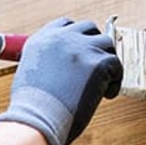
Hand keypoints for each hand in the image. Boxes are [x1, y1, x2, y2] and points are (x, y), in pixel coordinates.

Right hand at [0, 17, 122, 144]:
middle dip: (94, 45)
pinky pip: (116, 65)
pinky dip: (115, 81)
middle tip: (95, 66)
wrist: (38, 120)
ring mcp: (80, 48)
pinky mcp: (98, 62)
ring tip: (102, 83)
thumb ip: (45, 64)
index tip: (81, 52)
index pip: (65, 24)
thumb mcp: (29, 76)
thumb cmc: (32, 110)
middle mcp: (60, 38)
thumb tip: (60, 71)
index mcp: (41, 40)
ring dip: (106, 61)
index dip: (77, 37)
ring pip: (106, 43)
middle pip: (89, 28)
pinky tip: (105, 95)